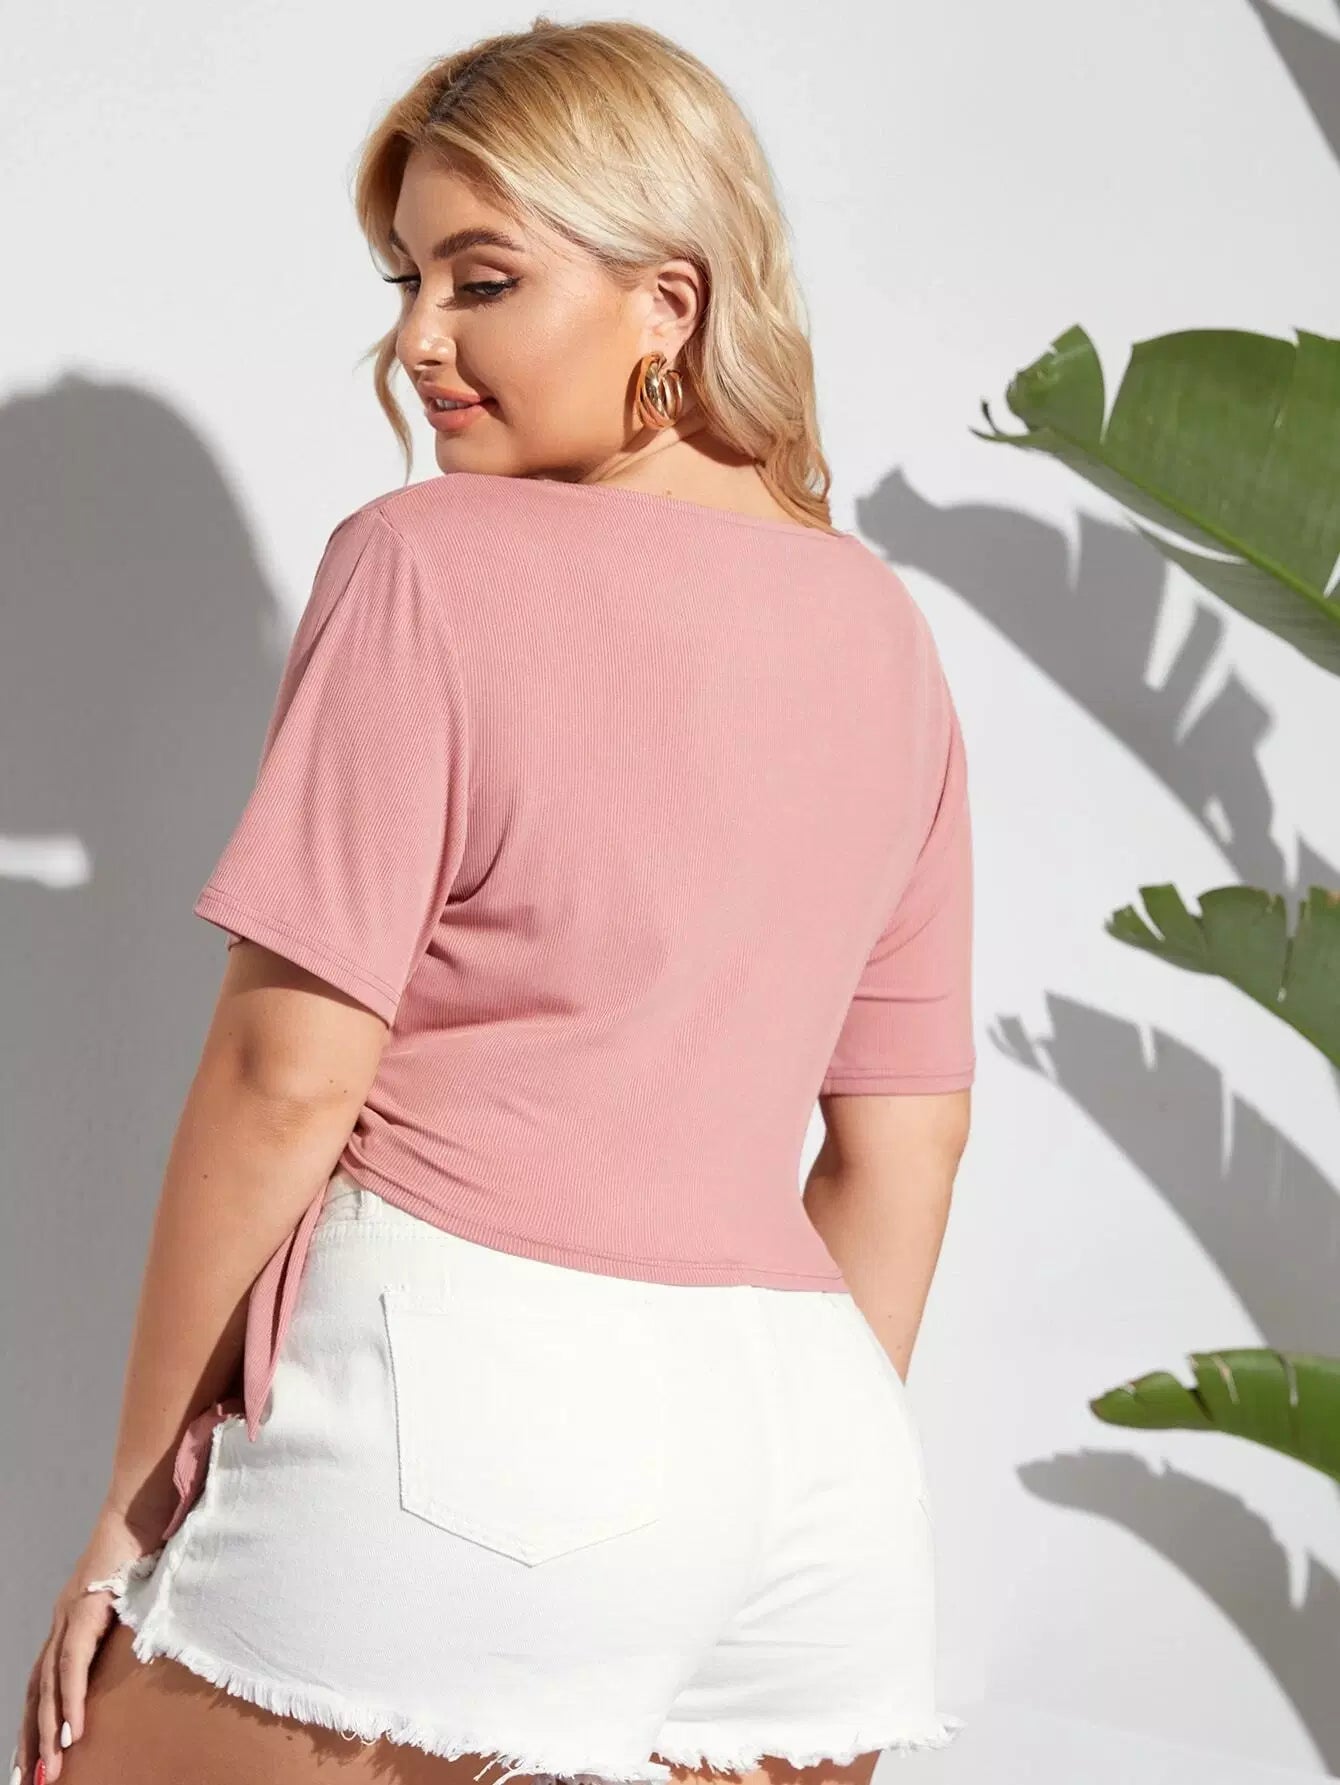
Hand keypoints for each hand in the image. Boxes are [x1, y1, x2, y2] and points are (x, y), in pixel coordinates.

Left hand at [12, 1504, 163, 1783]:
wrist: (147, 1497)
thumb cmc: (151, 1536)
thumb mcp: (145, 1590)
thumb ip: (142, 1617)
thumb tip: (157, 1644)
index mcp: (74, 1615)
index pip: (47, 1678)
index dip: (41, 1717)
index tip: (40, 1756)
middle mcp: (63, 1617)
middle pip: (37, 1689)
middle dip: (33, 1737)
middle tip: (33, 1780)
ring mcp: (70, 1611)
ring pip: (49, 1684)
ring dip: (48, 1730)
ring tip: (50, 1770)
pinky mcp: (85, 1606)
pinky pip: (72, 1663)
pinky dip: (70, 1700)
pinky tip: (72, 1731)